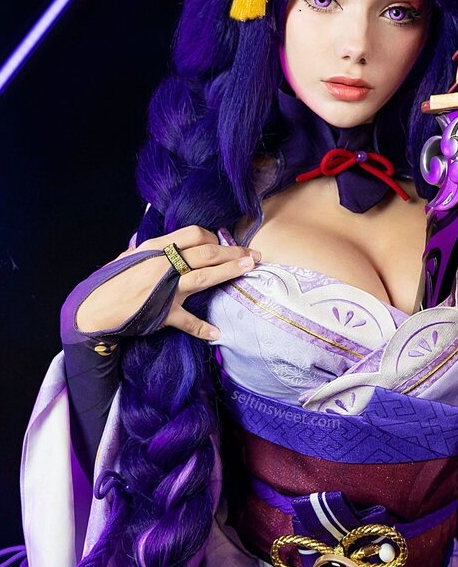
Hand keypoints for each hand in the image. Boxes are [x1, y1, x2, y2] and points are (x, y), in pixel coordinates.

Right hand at [75, 226, 258, 340]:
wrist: (94, 308)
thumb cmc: (111, 281)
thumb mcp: (130, 257)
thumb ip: (151, 250)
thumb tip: (165, 244)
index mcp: (156, 247)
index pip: (194, 234)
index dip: (215, 237)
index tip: (227, 243)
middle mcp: (163, 264)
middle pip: (206, 252)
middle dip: (233, 251)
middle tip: (254, 254)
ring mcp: (165, 288)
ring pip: (204, 276)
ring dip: (229, 271)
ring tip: (248, 268)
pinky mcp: (163, 312)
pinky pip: (187, 321)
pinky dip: (202, 327)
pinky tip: (216, 332)